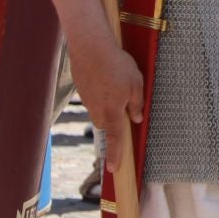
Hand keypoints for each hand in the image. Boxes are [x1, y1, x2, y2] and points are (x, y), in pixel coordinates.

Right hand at [69, 40, 144, 170]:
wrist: (90, 48)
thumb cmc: (117, 65)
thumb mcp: (136, 84)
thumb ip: (137, 103)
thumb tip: (136, 119)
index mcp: (112, 112)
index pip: (116, 139)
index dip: (116, 155)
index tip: (113, 169)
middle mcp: (97, 111)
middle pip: (108, 124)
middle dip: (116, 118)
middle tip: (125, 98)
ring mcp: (87, 101)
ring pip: (100, 110)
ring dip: (108, 102)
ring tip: (115, 80)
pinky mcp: (81, 91)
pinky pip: (93, 98)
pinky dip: (100, 91)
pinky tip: (105, 75)